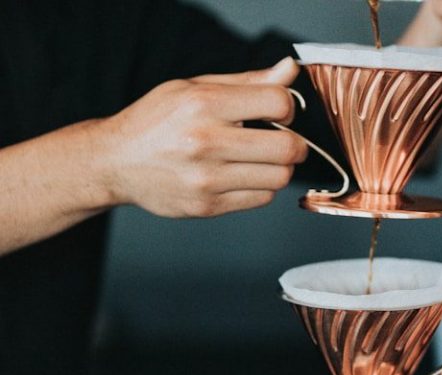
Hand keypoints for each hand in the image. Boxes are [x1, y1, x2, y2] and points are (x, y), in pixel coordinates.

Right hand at [97, 57, 307, 217]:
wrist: (114, 162)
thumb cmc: (157, 121)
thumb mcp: (196, 88)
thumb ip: (247, 81)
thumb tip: (290, 69)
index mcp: (203, 103)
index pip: (277, 103)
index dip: (287, 107)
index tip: (279, 112)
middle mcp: (204, 141)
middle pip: (288, 148)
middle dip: (296, 144)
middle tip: (285, 141)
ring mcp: (205, 178)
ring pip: (279, 177)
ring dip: (279, 168)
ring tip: (260, 159)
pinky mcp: (206, 206)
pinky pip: (261, 199)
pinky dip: (262, 187)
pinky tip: (244, 175)